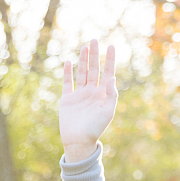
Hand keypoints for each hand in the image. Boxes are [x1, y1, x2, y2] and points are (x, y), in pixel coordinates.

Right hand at [58, 39, 116, 161]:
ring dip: (83, 60)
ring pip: (82, 72)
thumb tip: (111, 77)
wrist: (79, 141)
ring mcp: (80, 94)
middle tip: (94, 39)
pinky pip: (68, 83)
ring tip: (84, 46)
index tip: (111, 46)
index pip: (107, 73)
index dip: (109, 60)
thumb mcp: (108, 112)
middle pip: (94, 69)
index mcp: (103, 94)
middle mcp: (92, 92)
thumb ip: (111, 94)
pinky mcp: (68, 99)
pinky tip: (68, 62)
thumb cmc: (95, 129)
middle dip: (94, 55)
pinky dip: (68, 72)